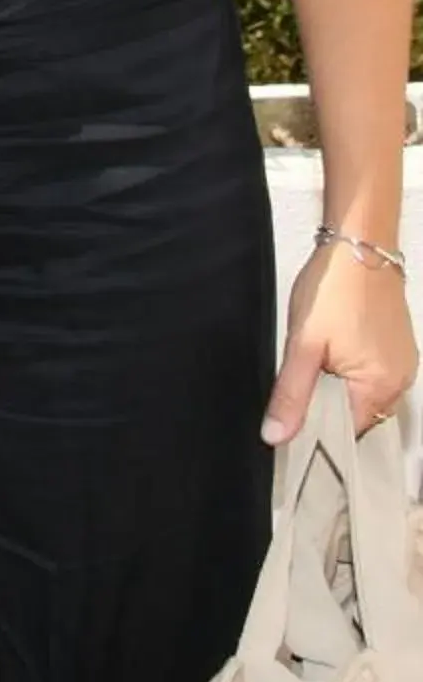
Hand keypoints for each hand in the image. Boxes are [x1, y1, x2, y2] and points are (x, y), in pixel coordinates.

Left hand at [264, 240, 418, 442]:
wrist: (359, 246)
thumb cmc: (334, 289)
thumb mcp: (303, 344)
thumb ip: (292, 394)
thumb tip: (278, 436)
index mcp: (379, 388)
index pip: (347, 432)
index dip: (317, 427)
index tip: (293, 417)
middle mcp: (400, 382)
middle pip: (357, 415)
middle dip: (327, 404)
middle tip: (302, 378)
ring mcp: (402, 364)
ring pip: (364, 393)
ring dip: (338, 385)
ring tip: (318, 358)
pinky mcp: (398, 348)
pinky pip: (373, 373)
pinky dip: (352, 370)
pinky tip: (335, 348)